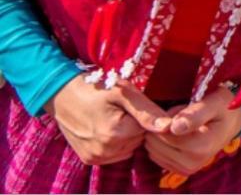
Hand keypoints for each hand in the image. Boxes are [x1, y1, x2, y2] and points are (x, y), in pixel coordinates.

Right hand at [46, 75, 169, 165]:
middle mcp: (106, 150)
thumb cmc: (96, 89)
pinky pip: (114, 153)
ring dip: (126, 135)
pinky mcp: (89, 159)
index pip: (148, 129)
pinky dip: (114, 143)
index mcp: (116, 133)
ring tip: (112, 117)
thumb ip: (147, 111)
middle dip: (135, 125)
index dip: (143, 114)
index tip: (132, 104)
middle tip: (120, 110)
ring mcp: (96, 157)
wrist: (61, 95)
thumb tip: (170, 126)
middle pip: (138, 140)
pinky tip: (104, 127)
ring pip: (128, 148)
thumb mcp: (124, 93)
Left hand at [143, 86, 240, 177]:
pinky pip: (156, 157)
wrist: (232, 123)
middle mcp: (193, 162)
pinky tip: (175, 135)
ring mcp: (187, 169)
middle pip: (155, 144)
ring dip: (160, 136)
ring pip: (153, 151)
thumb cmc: (223, 108)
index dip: (164, 118)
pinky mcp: (181, 170)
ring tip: (178, 125)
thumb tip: (174, 127)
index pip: (164, 134)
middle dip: (161, 128)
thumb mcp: (214, 103)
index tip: (178, 109)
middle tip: (178, 116)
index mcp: (201, 146)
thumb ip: (195, 114)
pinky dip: (161, 144)